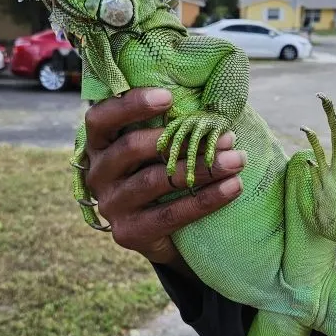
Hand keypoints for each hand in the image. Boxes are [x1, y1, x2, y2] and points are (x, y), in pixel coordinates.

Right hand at [84, 88, 244, 269]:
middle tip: (226, 136)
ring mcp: (111, 205)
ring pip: (155, 180)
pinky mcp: (128, 232)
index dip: (130, 105)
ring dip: (201, 168)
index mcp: (99, 144)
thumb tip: (210, 105)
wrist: (164, 237)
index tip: (168, 97)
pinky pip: (169, 214)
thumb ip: (169, 126)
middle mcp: (98, 173)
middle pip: (131, 147)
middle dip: (182, 138)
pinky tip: (232, 188)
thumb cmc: (164, 176)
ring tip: (237, 160)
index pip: (100, 118)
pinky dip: (205, 200)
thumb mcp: (158, 149)